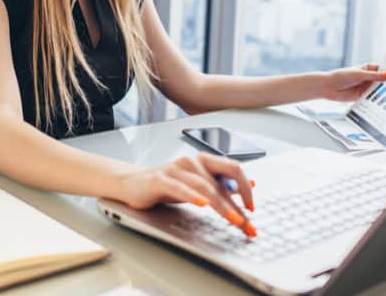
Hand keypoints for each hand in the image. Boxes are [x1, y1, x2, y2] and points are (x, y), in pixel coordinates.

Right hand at [114, 152, 256, 235]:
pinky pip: (179, 187)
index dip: (245, 188)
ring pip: (204, 186)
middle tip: (246, 225)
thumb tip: (250, 184)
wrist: (133, 183)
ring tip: (233, 219)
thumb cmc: (168, 184)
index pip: (233, 168)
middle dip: (236, 206)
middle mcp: (192, 161)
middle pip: (221, 181)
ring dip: (221, 205)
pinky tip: (201, 204)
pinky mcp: (160, 179)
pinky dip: (192, 196)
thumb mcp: (198, 184)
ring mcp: (176, 169)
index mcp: (204, 160)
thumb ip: (221, 183)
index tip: (252, 208)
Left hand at [320, 63, 385, 101]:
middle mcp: (369, 78)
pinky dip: (379, 100)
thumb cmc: (340, 76)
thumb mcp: (359, 74)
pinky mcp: (364, 96)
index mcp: (369, 68)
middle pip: (384, 81)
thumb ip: (374, 76)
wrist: (328, 88)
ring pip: (380, 90)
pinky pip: (374, 98)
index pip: (384, 69)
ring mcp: (367, 87)